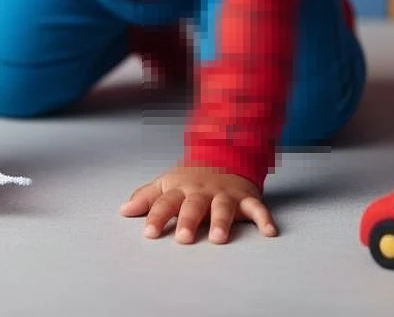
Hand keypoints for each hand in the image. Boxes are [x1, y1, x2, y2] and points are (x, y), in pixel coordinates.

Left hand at [120, 165, 276, 244]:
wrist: (225, 155)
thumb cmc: (192, 178)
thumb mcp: (167, 183)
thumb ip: (147, 197)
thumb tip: (123, 210)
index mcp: (181, 188)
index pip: (166, 202)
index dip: (156, 216)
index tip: (148, 232)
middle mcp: (202, 190)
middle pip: (194, 205)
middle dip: (189, 220)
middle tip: (183, 238)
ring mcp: (225, 193)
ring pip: (223, 207)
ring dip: (222, 221)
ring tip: (219, 238)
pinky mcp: (246, 197)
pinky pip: (257, 208)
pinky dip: (264, 218)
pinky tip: (269, 232)